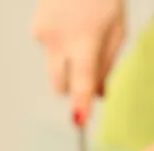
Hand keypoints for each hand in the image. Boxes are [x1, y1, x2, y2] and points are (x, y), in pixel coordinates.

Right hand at [33, 0, 124, 122]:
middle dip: (71, 88)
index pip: (82, 81)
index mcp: (85, 40)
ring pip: (54, 70)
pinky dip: (59, 47)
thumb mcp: (117, 32)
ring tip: (79, 37)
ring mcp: (44, 35)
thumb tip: (97, 95)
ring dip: (66, 65)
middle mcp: (59, 40)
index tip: (78, 121)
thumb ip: (107, 67)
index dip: (80, 103)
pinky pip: (49, 52)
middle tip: (86, 70)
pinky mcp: (36, 29)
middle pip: (60, 86)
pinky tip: (68, 25)